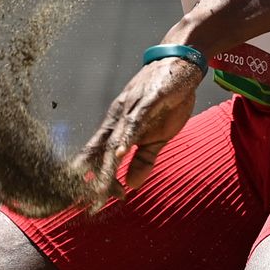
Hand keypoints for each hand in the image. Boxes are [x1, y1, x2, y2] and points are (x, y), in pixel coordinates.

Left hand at [75, 56, 203, 203]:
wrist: (181, 63)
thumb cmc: (167, 100)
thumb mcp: (159, 136)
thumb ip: (144, 159)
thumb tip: (132, 185)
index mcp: (118, 127)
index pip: (98, 156)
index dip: (91, 179)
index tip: (87, 204)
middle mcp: (118, 118)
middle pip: (101, 152)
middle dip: (95, 180)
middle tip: (89, 206)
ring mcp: (132, 108)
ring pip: (114, 140)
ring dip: (108, 165)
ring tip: (102, 188)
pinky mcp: (149, 99)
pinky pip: (135, 121)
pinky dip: (127, 137)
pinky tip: (120, 152)